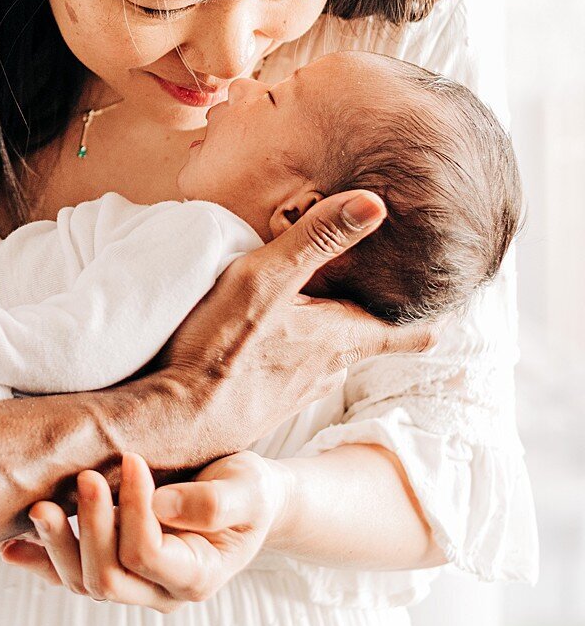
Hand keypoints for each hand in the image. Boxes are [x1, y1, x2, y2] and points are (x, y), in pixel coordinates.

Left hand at [1, 451, 292, 610]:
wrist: (245, 499)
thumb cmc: (249, 490)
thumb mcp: (247, 489)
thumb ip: (212, 503)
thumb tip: (159, 506)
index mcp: (197, 576)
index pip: (150, 555)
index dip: (136, 512)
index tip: (135, 461)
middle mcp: (160, 591)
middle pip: (109, 578)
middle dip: (91, 529)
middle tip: (86, 477)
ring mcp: (133, 584)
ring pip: (83, 582)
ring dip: (58, 545)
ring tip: (39, 507)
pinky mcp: (112, 566)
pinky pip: (67, 576)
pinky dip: (38, 562)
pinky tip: (8, 548)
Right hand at [153, 190, 432, 467]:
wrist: (172, 421)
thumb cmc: (220, 348)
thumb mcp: (266, 278)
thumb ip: (317, 240)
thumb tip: (377, 203)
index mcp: (339, 338)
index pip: (406, 334)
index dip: (432, 321)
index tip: (453, 310)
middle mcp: (326, 371)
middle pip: (365, 343)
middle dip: (378, 321)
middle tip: (390, 298)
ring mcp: (294, 394)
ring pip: (330, 361)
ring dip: (336, 339)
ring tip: (333, 318)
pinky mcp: (261, 407)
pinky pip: (294, 375)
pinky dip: (299, 356)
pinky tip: (274, 347)